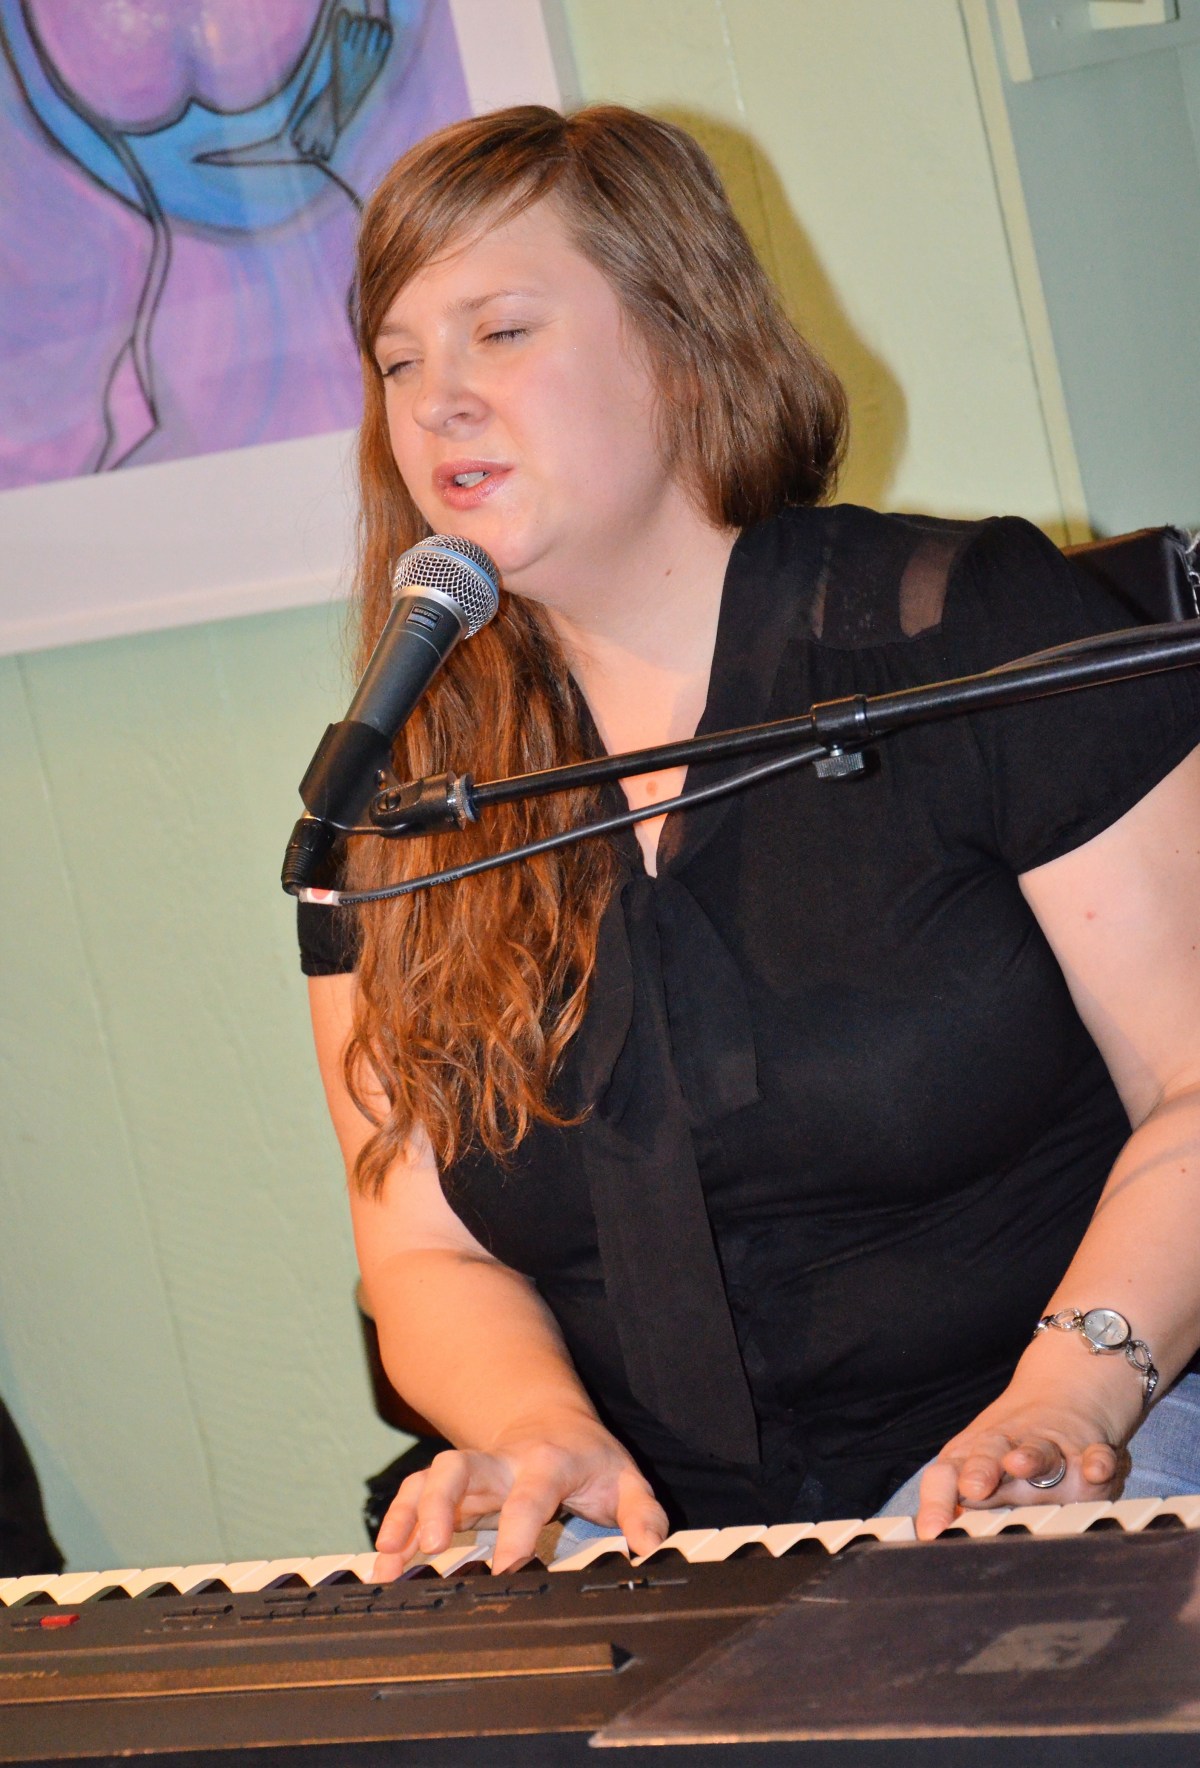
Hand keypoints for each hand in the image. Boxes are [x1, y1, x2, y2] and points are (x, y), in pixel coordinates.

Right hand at [374, 1409, 668, 1573]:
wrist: (550, 1421)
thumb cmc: (589, 1459)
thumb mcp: (625, 1479)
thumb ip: (642, 1513)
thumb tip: (649, 1549)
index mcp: (546, 1462)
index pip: (530, 1492)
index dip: (518, 1527)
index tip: (507, 1565)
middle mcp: (501, 1463)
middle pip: (460, 1468)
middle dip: (440, 1503)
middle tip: (431, 1545)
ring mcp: (472, 1471)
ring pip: (428, 1478)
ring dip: (407, 1515)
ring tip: (391, 1561)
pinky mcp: (450, 1484)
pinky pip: (414, 1495)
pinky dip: (396, 1524)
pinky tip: (385, 1561)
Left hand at [914, 1376, 1130, 1540]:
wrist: (1064, 1392)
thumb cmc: (1008, 1449)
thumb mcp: (977, 1470)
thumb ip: (954, 1504)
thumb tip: (927, 1540)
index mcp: (973, 1460)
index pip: (945, 1476)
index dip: (936, 1501)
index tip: (932, 1532)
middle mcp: (1007, 1452)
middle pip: (987, 1456)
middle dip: (980, 1469)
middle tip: (973, 1486)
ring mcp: (1048, 1448)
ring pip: (1037, 1451)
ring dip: (1029, 1457)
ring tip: (1019, 1463)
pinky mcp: (1088, 1450)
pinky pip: (1095, 1455)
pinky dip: (1096, 1461)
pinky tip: (1094, 1469)